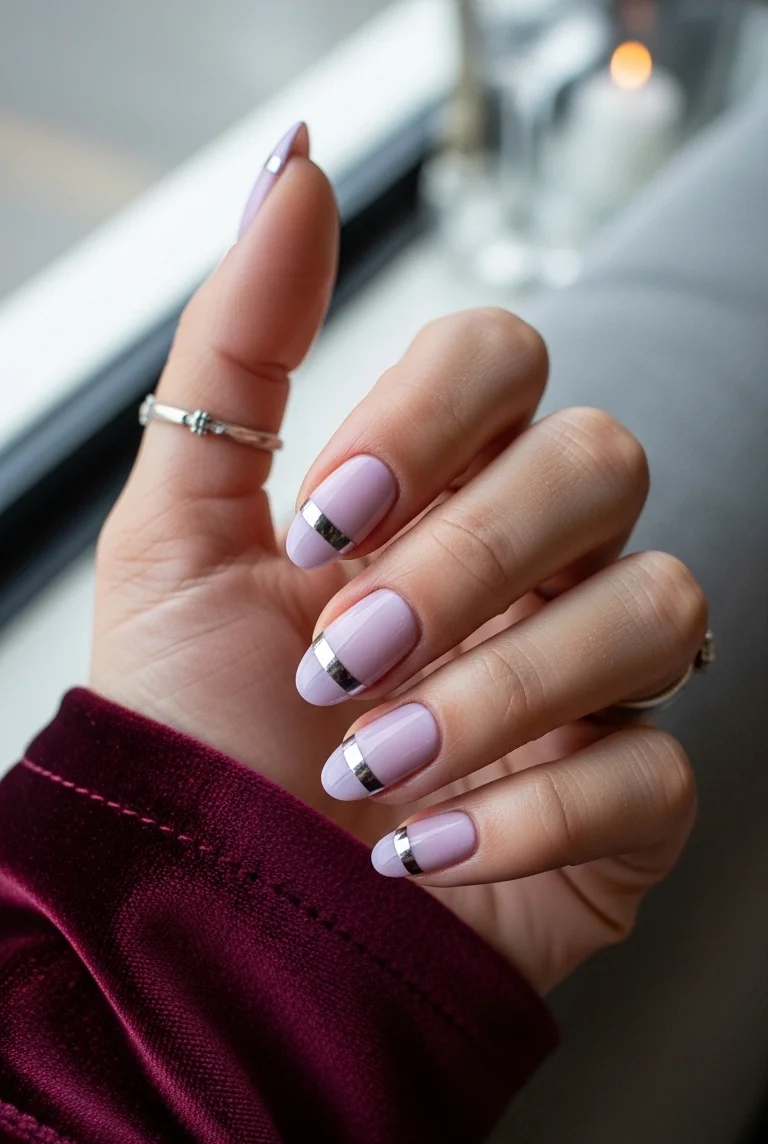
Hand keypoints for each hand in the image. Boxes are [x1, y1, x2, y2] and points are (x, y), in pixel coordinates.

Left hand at [92, 126, 706, 993]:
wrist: (214, 928)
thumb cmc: (197, 737)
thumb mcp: (173, 539)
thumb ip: (234, 355)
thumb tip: (296, 167)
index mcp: (431, 493)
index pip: (507, 357)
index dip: (429, 421)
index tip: (321, 526)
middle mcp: (530, 572)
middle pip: (601, 462)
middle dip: (463, 561)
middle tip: (341, 658)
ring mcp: (592, 684)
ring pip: (658, 603)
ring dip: (498, 690)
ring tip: (372, 764)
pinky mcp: (628, 806)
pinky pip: (656, 769)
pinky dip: (525, 814)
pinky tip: (418, 851)